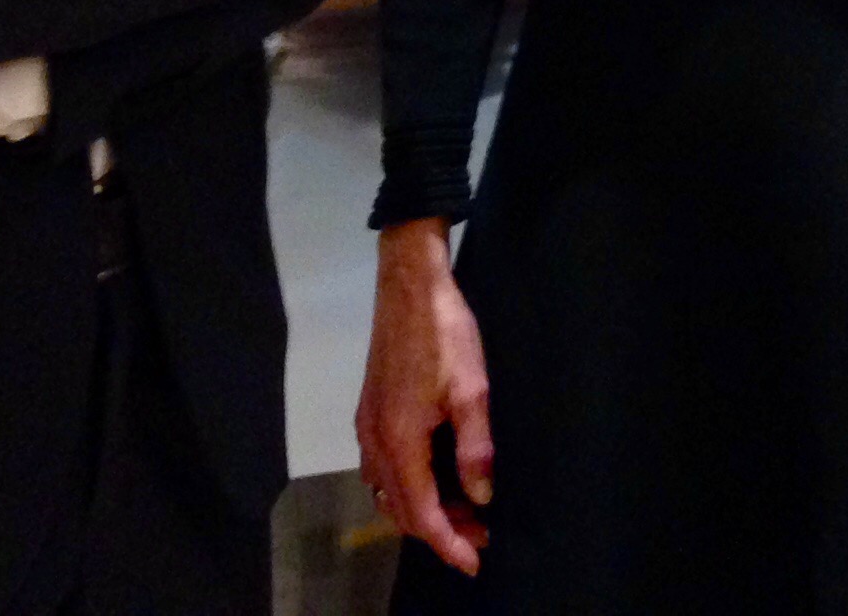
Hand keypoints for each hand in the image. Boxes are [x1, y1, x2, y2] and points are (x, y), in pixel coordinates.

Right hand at [356, 218, 492, 572]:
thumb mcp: (472, 390)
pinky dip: (406, 486)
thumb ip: (474, 449)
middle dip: (439, 529)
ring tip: (463, 507)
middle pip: (400, 509)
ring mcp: (367, 425)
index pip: (420, 514)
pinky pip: (381, 468)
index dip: (447, 543)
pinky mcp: (370, 410)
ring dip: (422, 508)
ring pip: (387, 490)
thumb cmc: (445, 334)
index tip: (474, 562)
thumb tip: (480, 496)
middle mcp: (374, 441)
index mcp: (399, 442)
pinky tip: (433, 475)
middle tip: (481, 531)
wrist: (409, 285)